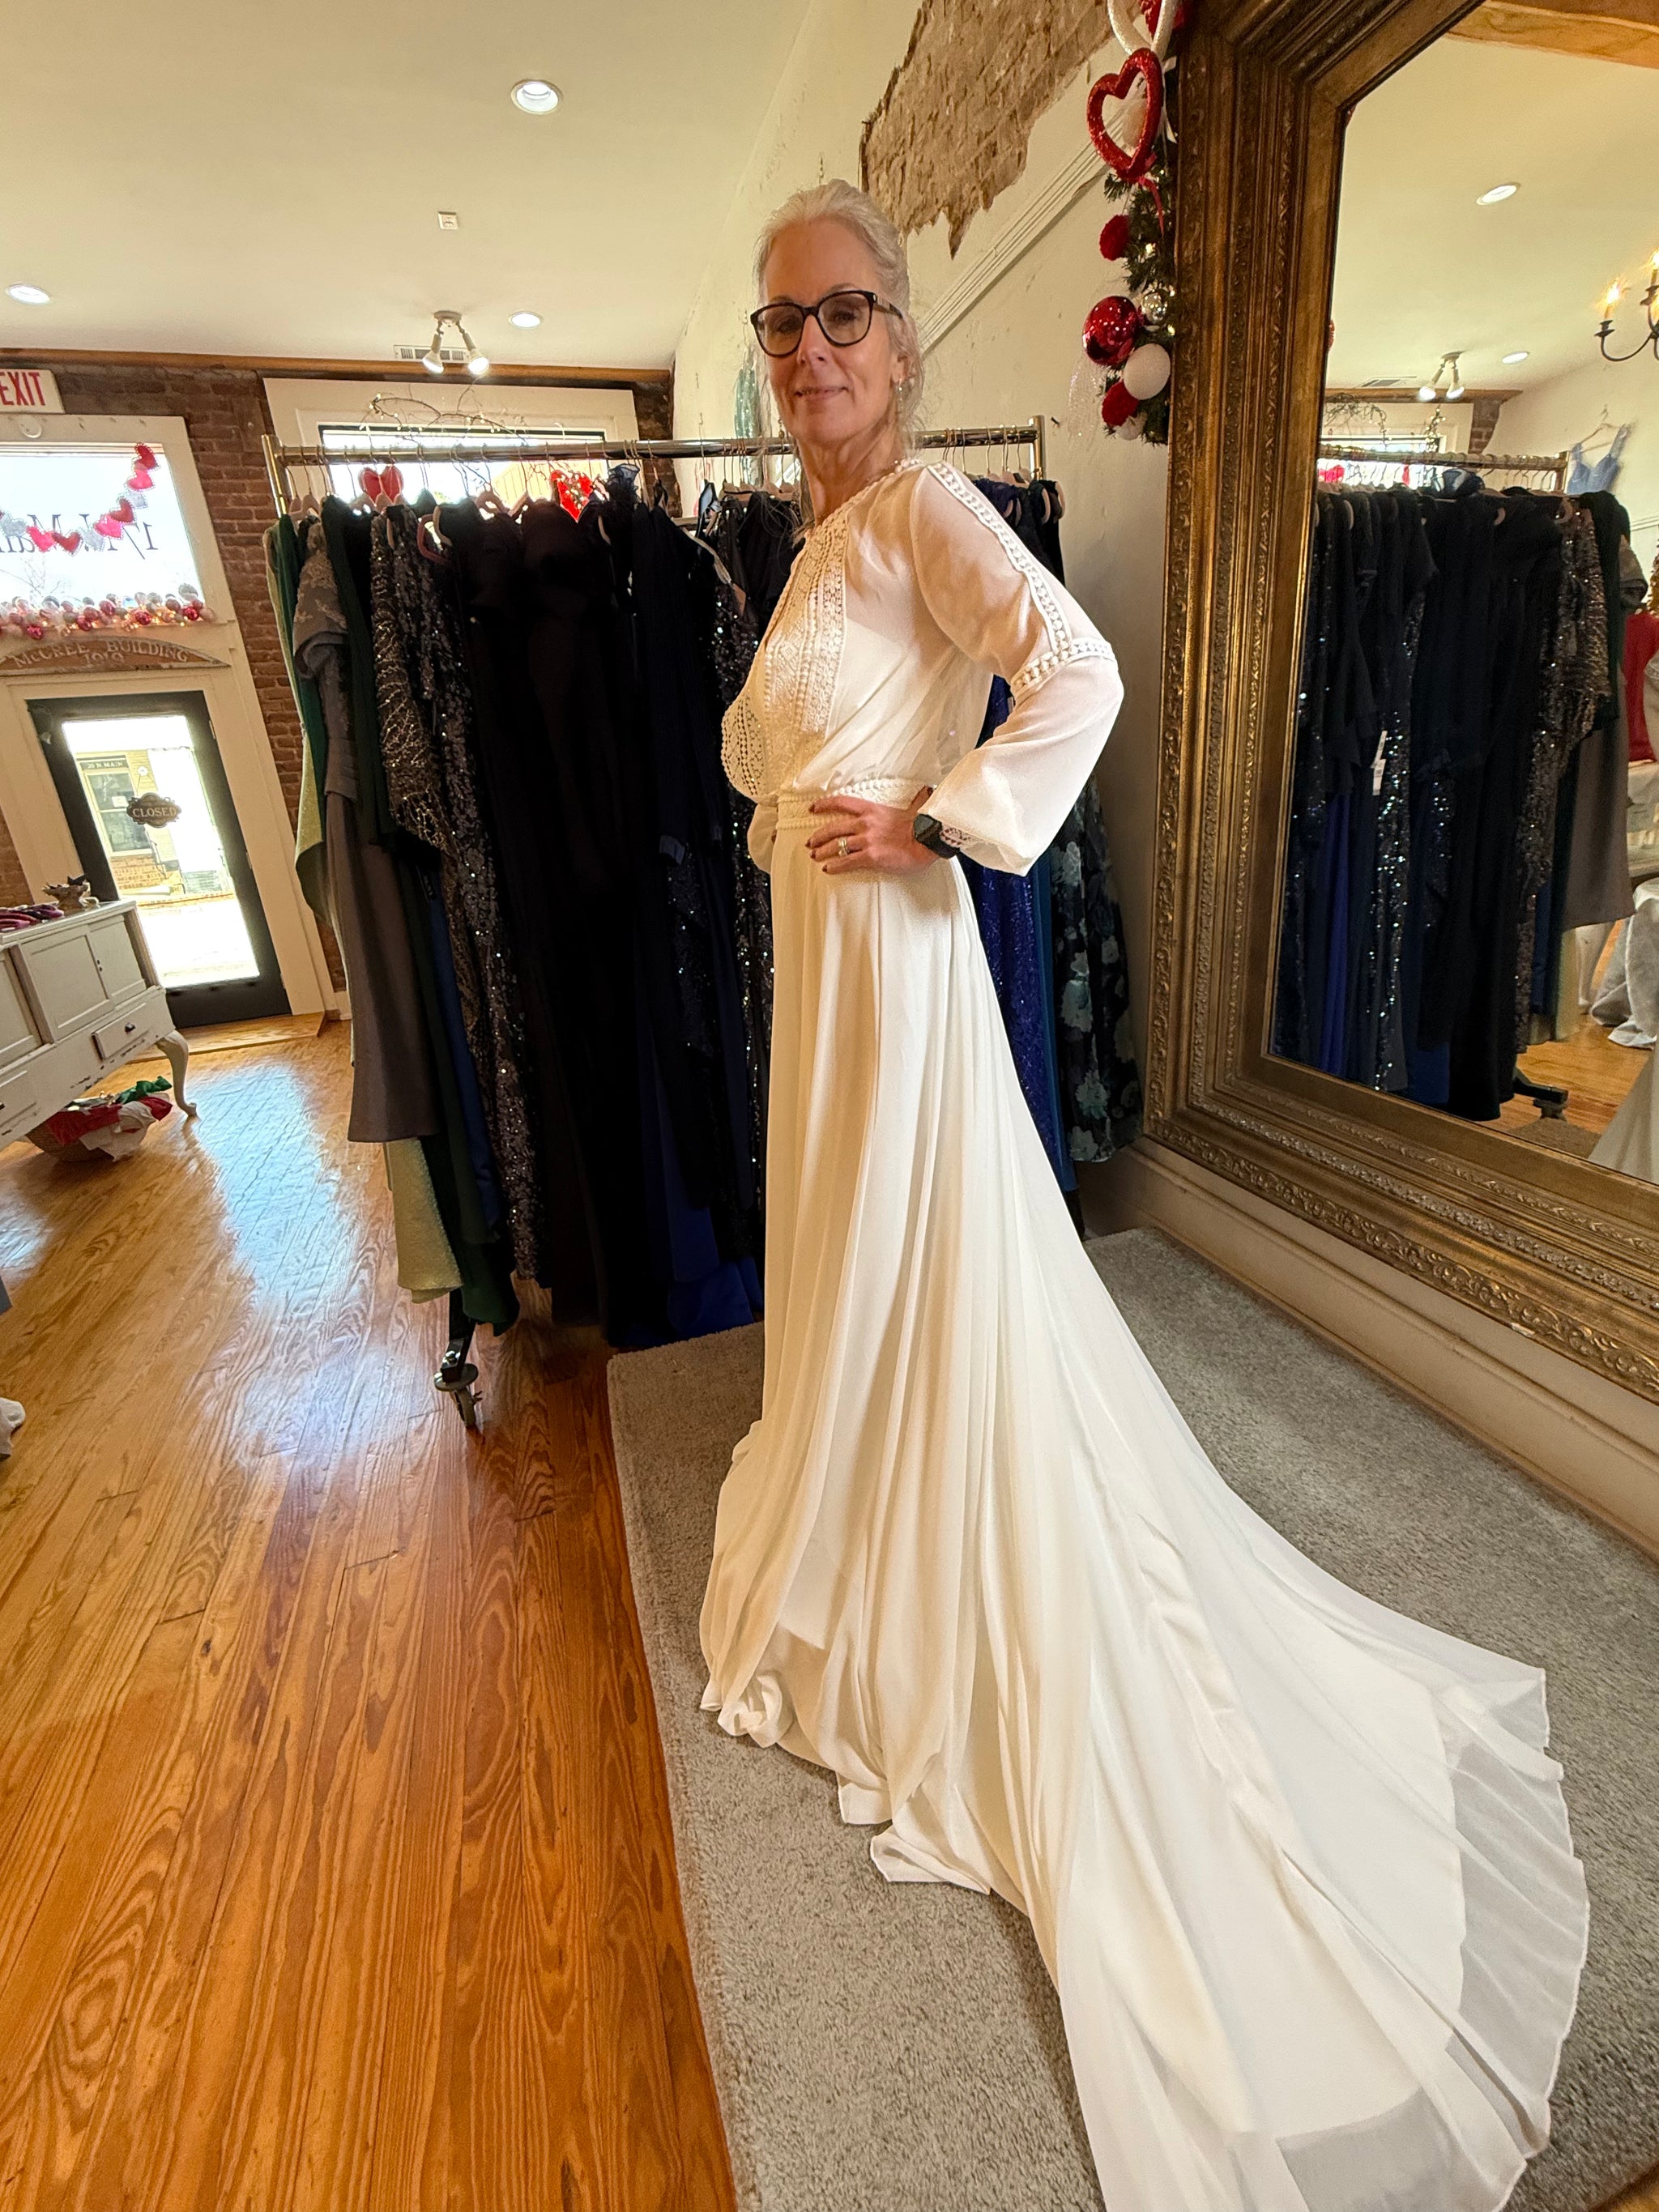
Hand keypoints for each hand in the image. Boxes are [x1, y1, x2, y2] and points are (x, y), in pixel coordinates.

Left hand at [807, 786, 939, 875]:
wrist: (927, 841)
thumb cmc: (922, 827)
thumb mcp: (913, 809)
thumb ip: (914, 800)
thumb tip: (924, 791)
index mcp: (872, 810)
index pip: (842, 803)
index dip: (825, 805)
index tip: (814, 808)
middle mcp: (865, 823)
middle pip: (833, 828)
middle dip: (818, 836)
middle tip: (810, 842)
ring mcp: (866, 840)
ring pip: (836, 846)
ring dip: (822, 852)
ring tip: (815, 856)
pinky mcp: (870, 857)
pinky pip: (846, 862)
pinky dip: (834, 866)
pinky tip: (828, 869)